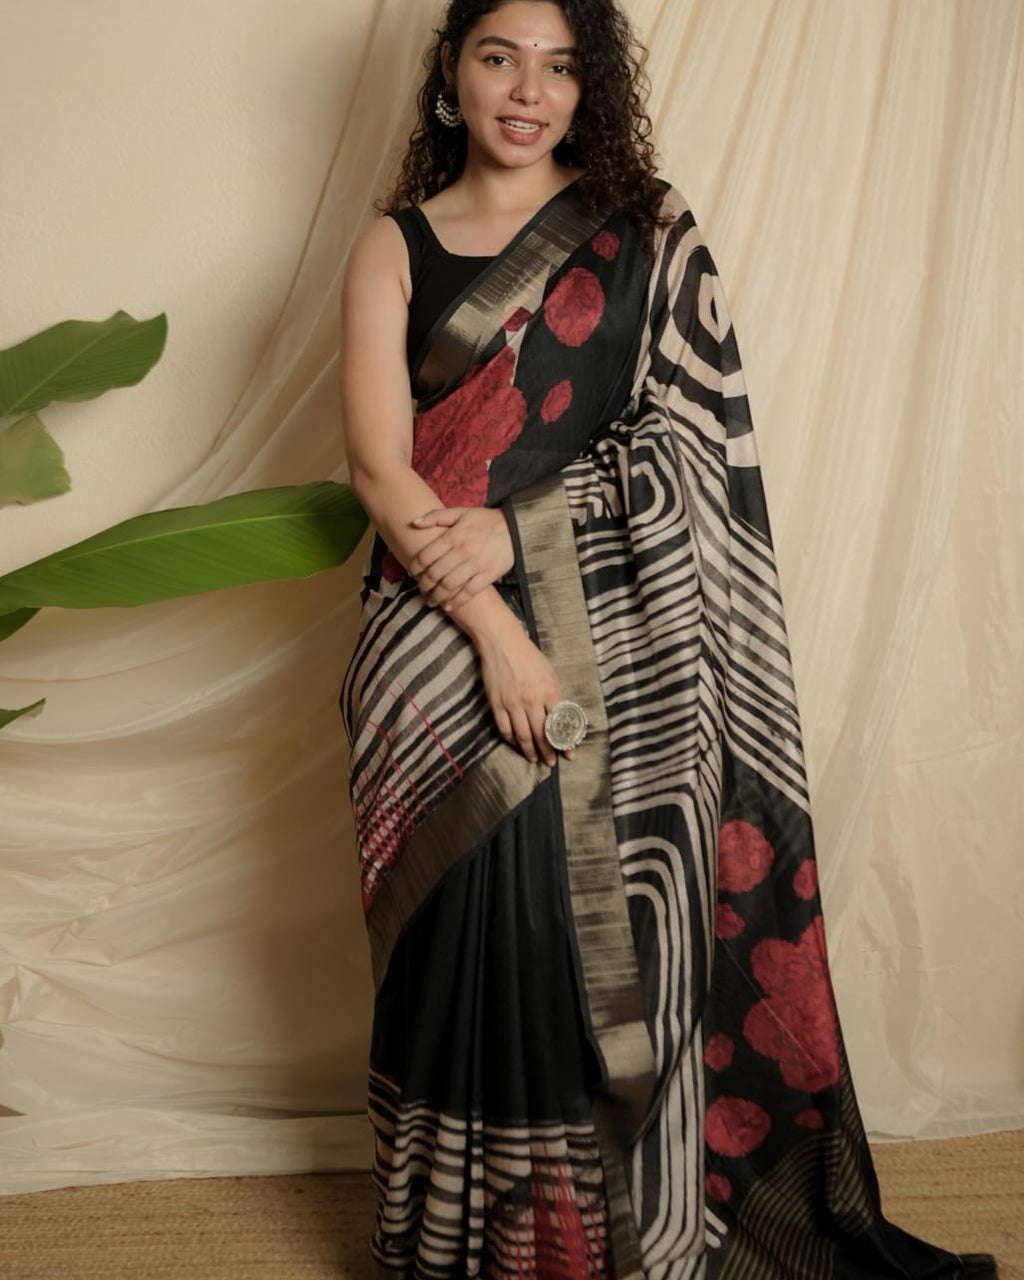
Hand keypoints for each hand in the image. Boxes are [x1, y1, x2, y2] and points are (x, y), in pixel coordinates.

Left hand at [408, 506, 514, 609]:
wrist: (516, 528)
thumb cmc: (485, 520)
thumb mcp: (461, 512)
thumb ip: (436, 516)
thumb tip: (414, 523)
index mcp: (454, 536)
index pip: (426, 556)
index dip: (415, 567)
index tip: (412, 573)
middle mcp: (462, 551)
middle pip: (435, 573)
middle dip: (424, 585)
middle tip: (421, 589)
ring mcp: (476, 565)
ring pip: (449, 585)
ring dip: (436, 596)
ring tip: (431, 601)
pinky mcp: (488, 575)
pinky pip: (469, 592)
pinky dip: (457, 601)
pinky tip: (448, 606)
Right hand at [472, 614, 574, 767]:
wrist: (502, 643)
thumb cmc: (530, 657)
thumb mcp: (550, 674)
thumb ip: (556, 696)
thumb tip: (561, 719)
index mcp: (550, 692)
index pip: (561, 725)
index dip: (565, 743)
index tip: (569, 755)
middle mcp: (532, 700)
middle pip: (542, 734)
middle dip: (548, 752)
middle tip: (551, 763)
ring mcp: (513, 703)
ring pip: (523, 736)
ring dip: (530, 751)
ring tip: (535, 759)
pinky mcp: (497, 704)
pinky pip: (505, 729)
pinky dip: (511, 740)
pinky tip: (517, 744)